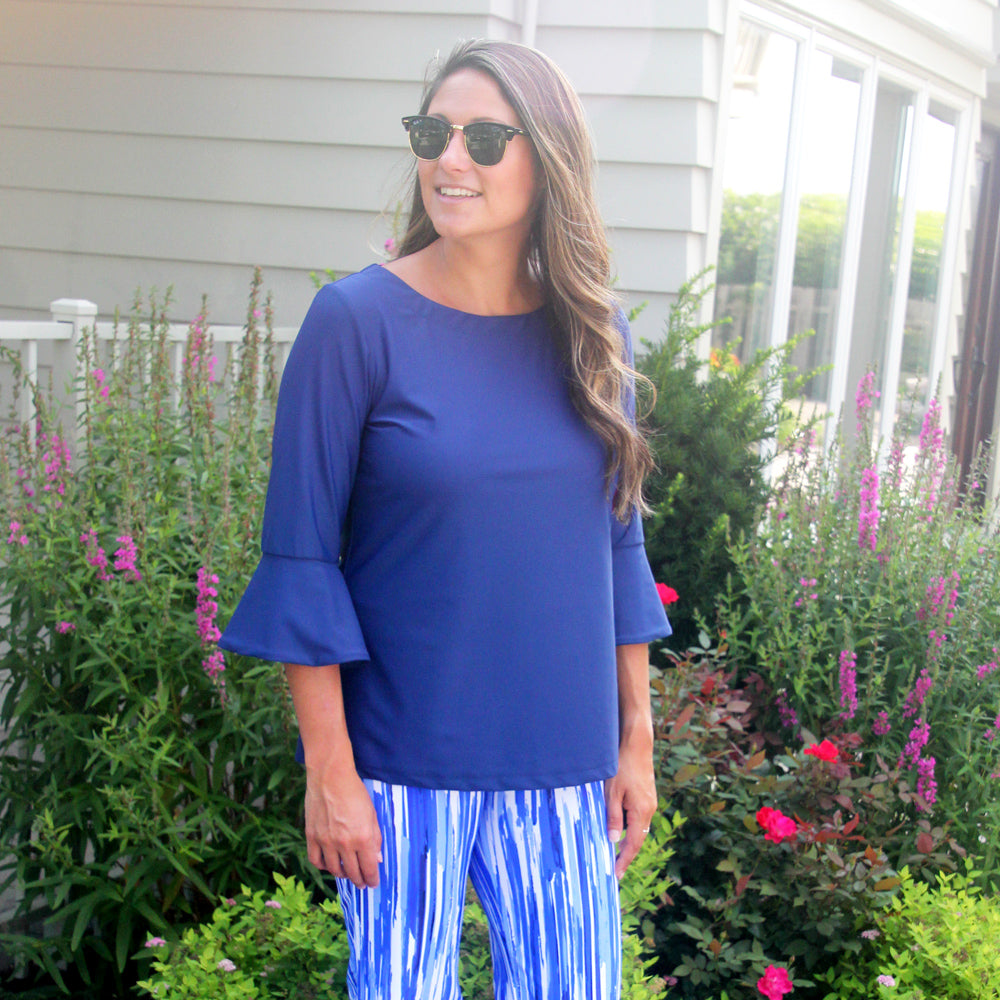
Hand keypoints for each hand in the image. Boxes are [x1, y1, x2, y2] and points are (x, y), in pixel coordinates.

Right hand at [304, 763, 381, 888]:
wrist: (330, 778)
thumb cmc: (355, 793)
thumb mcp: (372, 814)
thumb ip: (375, 838)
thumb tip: (377, 859)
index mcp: (363, 838)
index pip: (369, 868)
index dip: (372, 879)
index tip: (373, 882)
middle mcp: (344, 843)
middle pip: (352, 872)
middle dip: (359, 880)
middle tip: (362, 882)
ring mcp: (326, 842)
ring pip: (334, 870)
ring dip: (342, 875)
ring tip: (347, 874)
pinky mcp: (312, 837)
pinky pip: (316, 861)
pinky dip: (323, 866)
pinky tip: (329, 864)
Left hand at [604, 735, 656, 879]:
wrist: (637, 744)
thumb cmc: (622, 766)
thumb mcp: (612, 792)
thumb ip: (613, 817)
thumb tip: (614, 840)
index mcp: (642, 811)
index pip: (633, 843)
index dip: (624, 860)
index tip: (616, 875)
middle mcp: (649, 809)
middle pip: (638, 837)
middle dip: (626, 852)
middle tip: (614, 866)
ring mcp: (650, 802)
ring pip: (638, 826)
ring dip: (627, 837)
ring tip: (613, 847)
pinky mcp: (647, 795)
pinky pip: (638, 816)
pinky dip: (629, 824)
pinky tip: (619, 824)